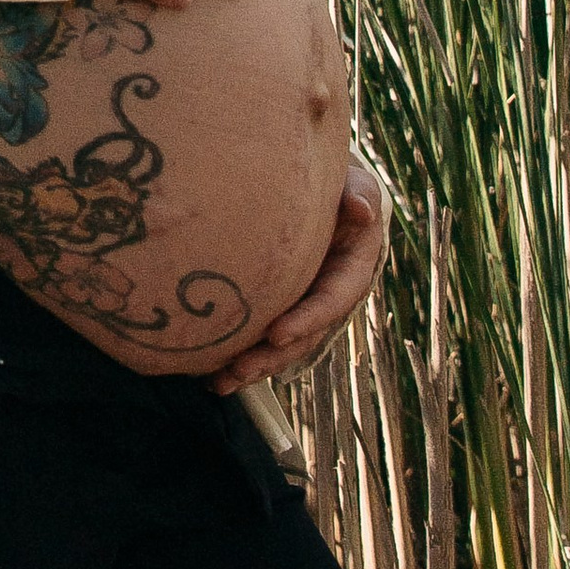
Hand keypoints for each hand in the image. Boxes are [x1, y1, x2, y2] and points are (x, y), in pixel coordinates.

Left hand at [209, 160, 390, 393]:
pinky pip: (260, 337)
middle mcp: (328, 296)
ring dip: (251, 367)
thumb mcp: (354, 185)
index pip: (331, 300)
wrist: (317, 190)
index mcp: (351, 271)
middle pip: (301, 336)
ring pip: (278, 346)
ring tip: (218, 384)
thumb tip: (361, 210)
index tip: (276, 334)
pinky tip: (208, 375)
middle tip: (239, 369)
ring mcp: (302, 306)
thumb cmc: (336, 184)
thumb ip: (360, 195)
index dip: (307, 320)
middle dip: (271, 357)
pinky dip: (237, 356)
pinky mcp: (279, 307)